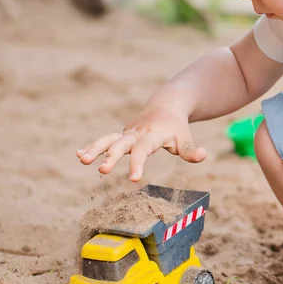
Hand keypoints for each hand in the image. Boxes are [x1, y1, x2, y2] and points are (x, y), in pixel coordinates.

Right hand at [76, 107, 206, 181]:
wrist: (167, 105)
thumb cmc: (177, 126)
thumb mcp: (185, 138)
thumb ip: (190, 150)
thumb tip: (203, 155)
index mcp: (152, 135)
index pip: (143, 151)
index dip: (138, 163)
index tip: (134, 179)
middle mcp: (137, 133)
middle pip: (121, 144)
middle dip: (111, 157)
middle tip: (101, 170)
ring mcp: (128, 133)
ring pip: (109, 140)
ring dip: (95, 149)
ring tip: (82, 159)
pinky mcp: (123, 135)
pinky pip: (106, 140)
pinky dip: (93, 145)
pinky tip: (79, 154)